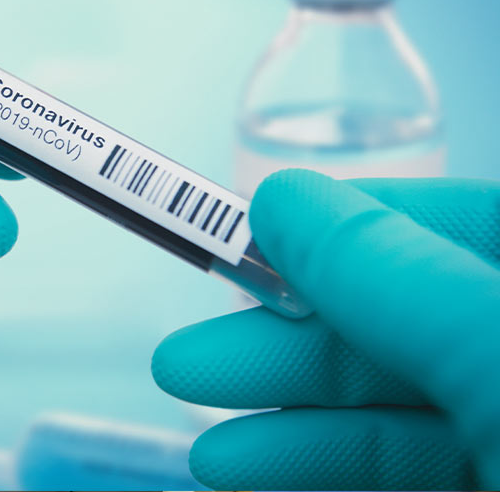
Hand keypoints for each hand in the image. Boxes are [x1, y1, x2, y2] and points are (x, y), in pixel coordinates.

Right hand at [153, 169, 499, 489]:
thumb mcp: (495, 362)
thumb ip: (401, 278)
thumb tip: (286, 197)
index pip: (467, 220)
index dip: (357, 219)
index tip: (257, 231)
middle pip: (415, 323)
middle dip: (291, 344)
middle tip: (192, 361)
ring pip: (408, 409)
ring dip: (296, 423)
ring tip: (208, 450)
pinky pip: (417, 474)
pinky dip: (333, 470)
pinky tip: (256, 473)